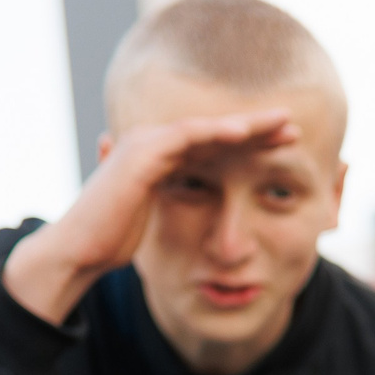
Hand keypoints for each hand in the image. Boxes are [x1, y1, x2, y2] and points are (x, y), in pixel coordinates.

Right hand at [1, 110, 296, 324]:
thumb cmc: (116, 238)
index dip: (250, 145)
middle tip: (292, 128)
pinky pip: (184, 137)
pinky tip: (242, 131)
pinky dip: (214, 132)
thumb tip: (210, 205)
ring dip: (245, 125)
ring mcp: (146, 144)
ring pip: (206, 127)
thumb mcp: (163, 216)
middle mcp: (154, 144)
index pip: (214, 145)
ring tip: (280, 124)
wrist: (81, 250)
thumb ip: (182, 200)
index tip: (285, 147)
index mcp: (162, 158)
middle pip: (215, 131)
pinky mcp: (141, 154)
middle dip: (255, 129)